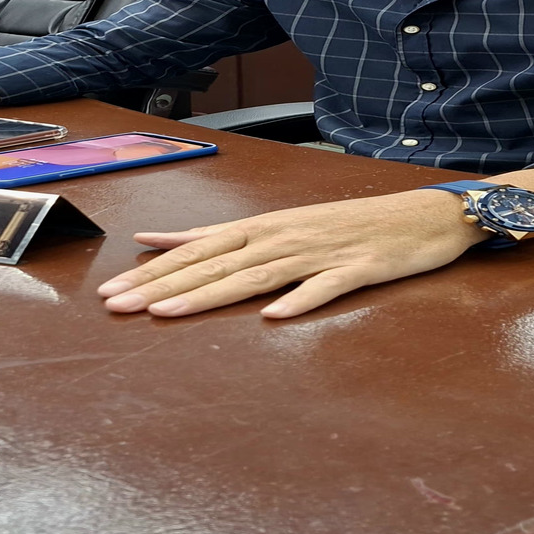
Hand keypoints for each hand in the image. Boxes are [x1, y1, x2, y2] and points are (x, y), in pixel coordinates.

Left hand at [97, 189, 491, 318]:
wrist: (422, 216)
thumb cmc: (347, 225)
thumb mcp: (279, 225)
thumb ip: (220, 236)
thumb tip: (161, 241)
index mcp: (264, 228)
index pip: (197, 249)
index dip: (153, 271)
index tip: (111, 290)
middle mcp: (283, 236)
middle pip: (214, 264)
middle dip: (162, 286)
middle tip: (117, 306)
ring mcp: (319, 253)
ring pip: (256, 276)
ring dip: (210, 295)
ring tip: (168, 313)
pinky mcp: (357, 268)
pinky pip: (325, 288)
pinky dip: (300, 301)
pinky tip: (275, 317)